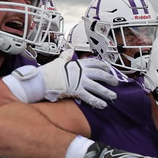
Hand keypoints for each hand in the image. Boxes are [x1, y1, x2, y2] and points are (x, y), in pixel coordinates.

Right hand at [4, 58, 118, 108]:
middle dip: (109, 79)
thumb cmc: (49, 71)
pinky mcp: (77, 91)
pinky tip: (103, 105)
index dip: (103, 66)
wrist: (42, 79)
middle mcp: (81, 72)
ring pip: (97, 87)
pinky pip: (89, 97)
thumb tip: (67, 52)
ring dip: (107, 92)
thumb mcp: (59, 61)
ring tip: (114, 97)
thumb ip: (65, 57)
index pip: (94, 63)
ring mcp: (80, 81)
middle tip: (116, 83)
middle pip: (100, 74)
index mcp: (78, 64)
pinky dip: (97, 101)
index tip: (108, 69)